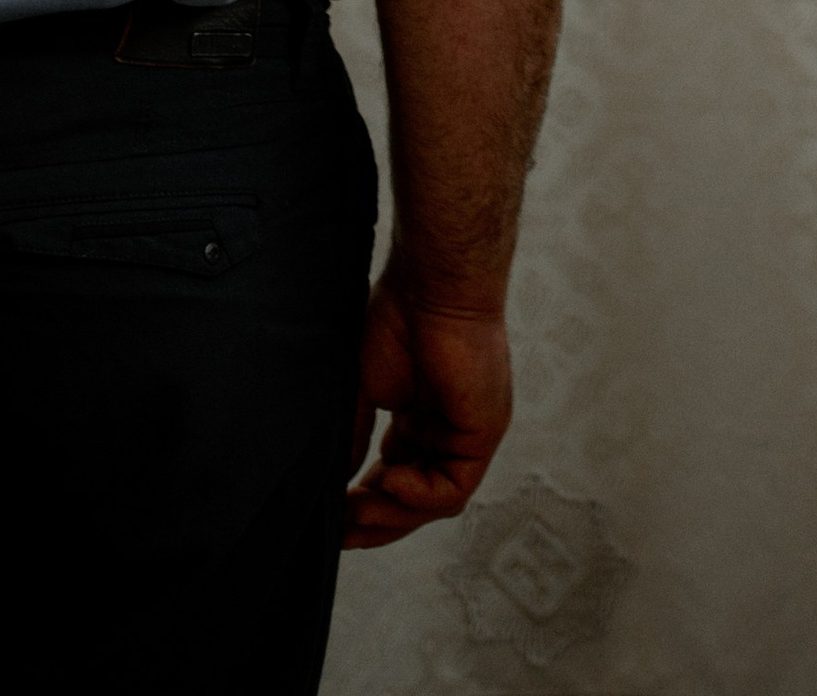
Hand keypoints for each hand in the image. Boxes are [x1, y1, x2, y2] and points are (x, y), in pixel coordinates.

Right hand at [343, 251, 514, 549]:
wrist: (429, 283)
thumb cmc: (398, 317)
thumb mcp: (366, 389)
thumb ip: (355, 438)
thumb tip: (337, 485)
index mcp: (422, 417)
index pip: (398, 478)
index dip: (366, 503)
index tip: (333, 515)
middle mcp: (448, 429)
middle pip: (416, 498)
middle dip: (376, 520)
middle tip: (339, 533)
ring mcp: (469, 432)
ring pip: (434, 500)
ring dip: (391, 514)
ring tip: (352, 514)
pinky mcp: (484, 431)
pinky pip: (453, 488)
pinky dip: (417, 496)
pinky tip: (386, 481)